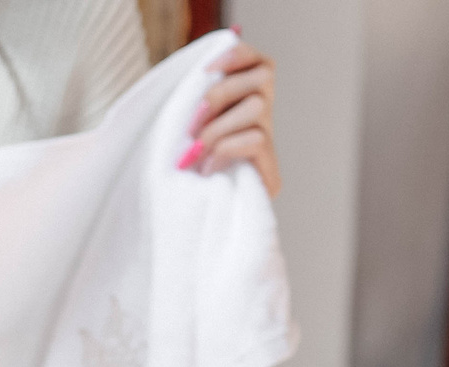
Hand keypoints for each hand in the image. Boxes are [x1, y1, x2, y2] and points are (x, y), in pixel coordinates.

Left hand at [182, 38, 277, 195]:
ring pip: (258, 108)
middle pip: (263, 77)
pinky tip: (208, 169)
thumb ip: (192, 101)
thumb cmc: (176, 172)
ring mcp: (270, 145)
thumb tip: (198, 73)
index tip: (204, 71)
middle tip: (191, 127)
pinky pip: (257, 139)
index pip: (259, 60)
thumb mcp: (181, 130)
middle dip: (220, 95)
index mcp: (244, 100)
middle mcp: (264, 117)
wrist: (186, 228)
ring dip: (219, 128)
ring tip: (195, 154)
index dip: (236, 56)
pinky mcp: (272, 174)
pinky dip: (227, 149)